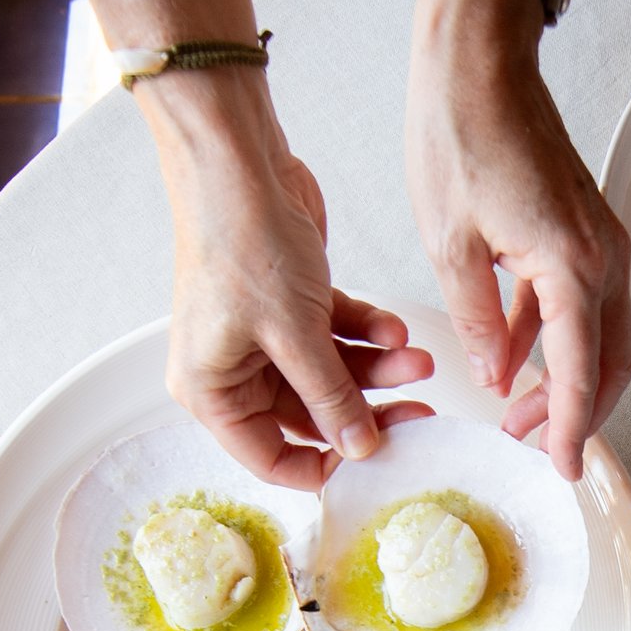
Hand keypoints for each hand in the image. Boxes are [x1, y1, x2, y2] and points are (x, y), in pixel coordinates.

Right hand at [149, 75, 436, 488]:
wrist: (238, 162)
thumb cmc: (242, 243)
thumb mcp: (294, 334)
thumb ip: (331, 397)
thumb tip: (359, 449)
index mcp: (211, 391)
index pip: (271, 458)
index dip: (324, 468)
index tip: (375, 467)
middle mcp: (232, 369)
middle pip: (311, 417)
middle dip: (367, 413)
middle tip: (419, 417)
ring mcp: (262, 336)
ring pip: (332, 375)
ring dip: (379, 370)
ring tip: (419, 360)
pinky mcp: (291, 304)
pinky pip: (338, 335)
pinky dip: (368, 333)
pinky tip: (395, 329)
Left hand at [407, 0, 630, 479]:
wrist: (481, 58)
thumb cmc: (460, 131)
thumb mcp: (448, 240)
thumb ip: (478, 317)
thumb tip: (493, 373)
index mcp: (571, 264)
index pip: (579, 370)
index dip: (569, 427)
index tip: (563, 470)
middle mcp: (603, 256)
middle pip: (609, 364)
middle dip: (576, 415)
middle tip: (533, 450)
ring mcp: (601, 241)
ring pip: (602, 337)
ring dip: (568, 382)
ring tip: (515, 415)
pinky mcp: (585, 230)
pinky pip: (582, 304)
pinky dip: (555, 341)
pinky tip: (510, 361)